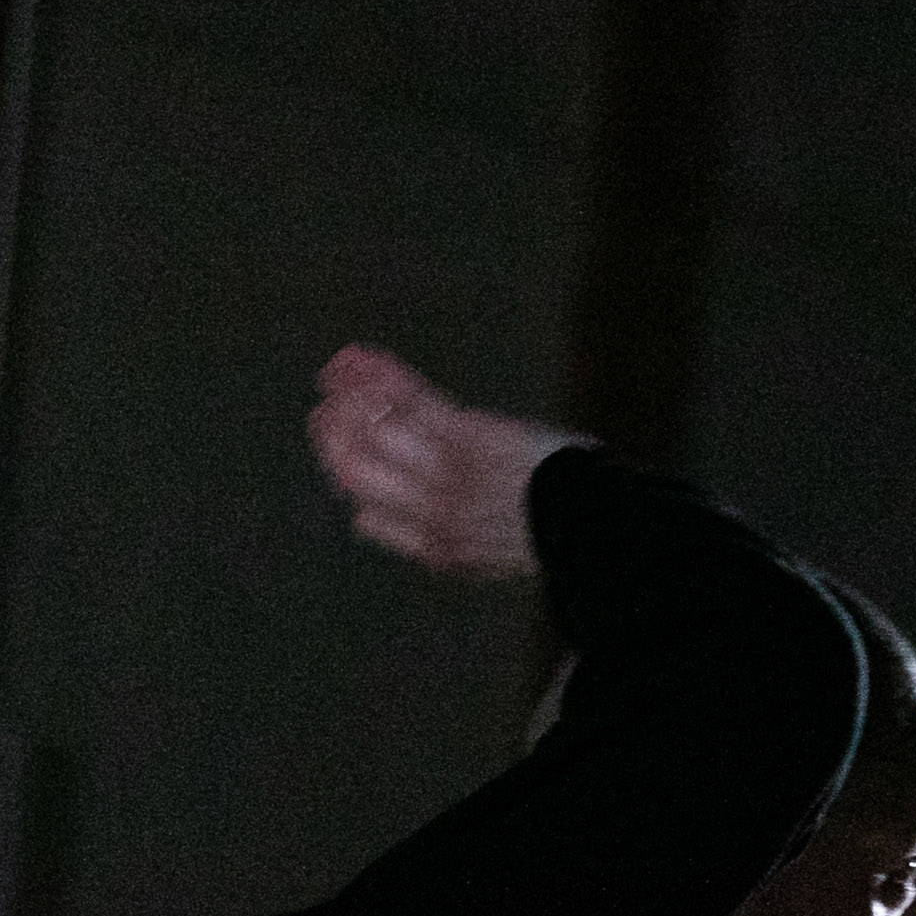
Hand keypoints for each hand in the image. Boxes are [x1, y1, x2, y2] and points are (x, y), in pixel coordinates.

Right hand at [307, 344, 584, 576]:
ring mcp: (445, 473)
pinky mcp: (464, 436)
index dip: (352, 488)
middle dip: (335, 441)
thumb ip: (444, 541)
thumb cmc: (558, 531)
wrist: (593, 521)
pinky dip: (375, 377)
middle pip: (361, 474)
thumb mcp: (492, 556)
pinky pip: (406, 402)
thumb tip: (369, 522)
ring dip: (349, 400)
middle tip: (322, 415)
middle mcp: (431, 512)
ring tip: (334, 378)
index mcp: (438, 549)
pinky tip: (351, 359)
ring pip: (377, 434)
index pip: (372, 519)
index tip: (339, 467)